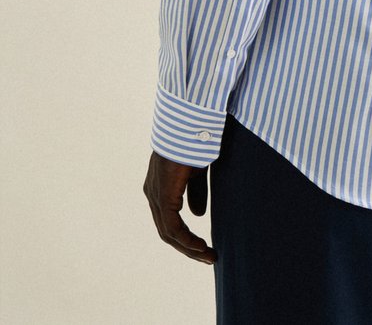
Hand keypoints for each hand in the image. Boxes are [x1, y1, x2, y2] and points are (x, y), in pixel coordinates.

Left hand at [143, 150, 217, 264]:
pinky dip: (187, 240)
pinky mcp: (163, 196)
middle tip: (208, 256)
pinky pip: (173, 227)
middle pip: (167, 231)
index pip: (169, 219)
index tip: (204, 246)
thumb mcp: (197, 171)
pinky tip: (201, 246)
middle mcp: (153, 193)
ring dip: (189, 248)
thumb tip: (196, 214)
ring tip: (208, 255)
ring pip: (169, 233)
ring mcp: (156, 195)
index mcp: (159, 186)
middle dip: (188, 247)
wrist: (189, 124)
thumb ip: (196, 192)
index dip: (186, 235)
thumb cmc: (194, 141)